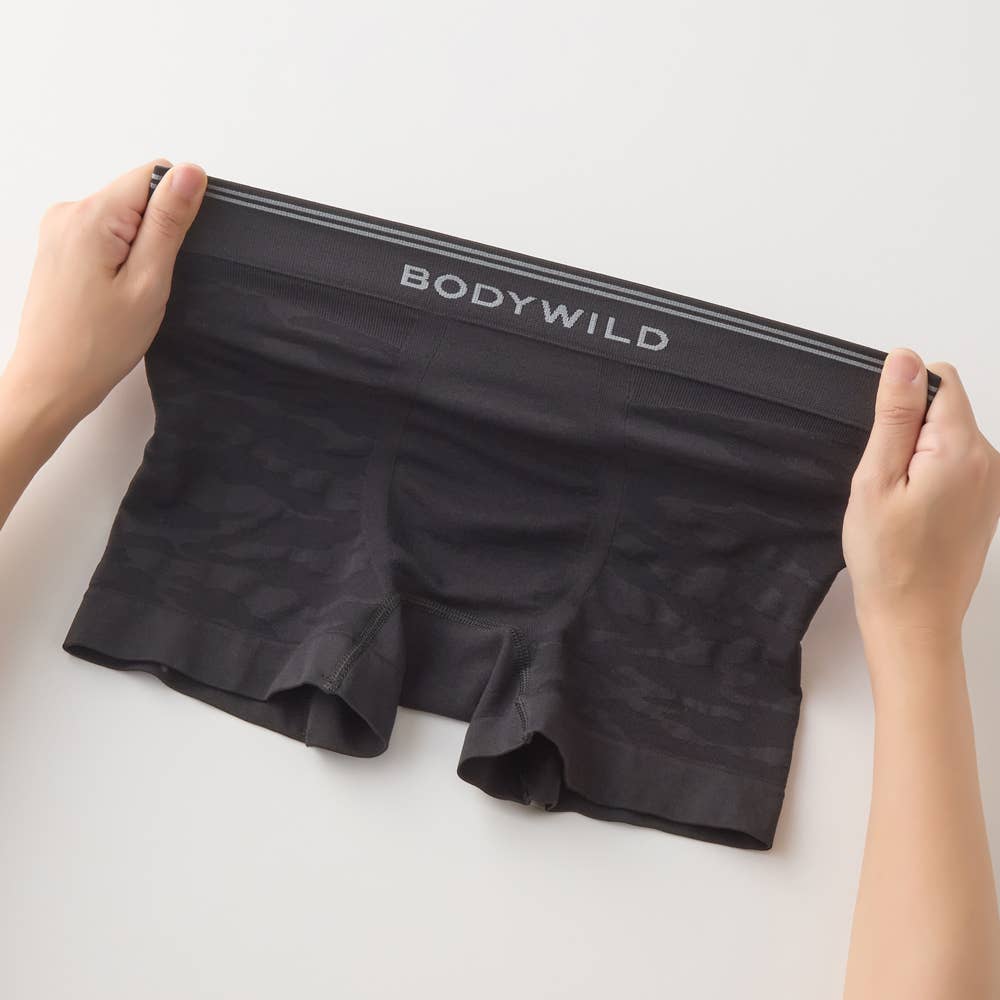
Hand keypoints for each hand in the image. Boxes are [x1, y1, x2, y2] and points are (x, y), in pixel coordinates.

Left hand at [3, 159, 206, 436]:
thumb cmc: (96, 344)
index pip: (152, 176)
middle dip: (155, 236)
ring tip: (128, 293)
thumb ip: (169, 222)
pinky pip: (105, 236)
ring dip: (137, 252)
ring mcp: (59, 230)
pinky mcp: (59, 248)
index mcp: (90, 216)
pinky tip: (114, 294)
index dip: (175, 212)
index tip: (169, 253)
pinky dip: (120, 261)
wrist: (51, 382)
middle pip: (136, 197)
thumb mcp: (148, 282)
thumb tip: (190, 173)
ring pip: (123, 219)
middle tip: (147, 282)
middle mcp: (67, 213)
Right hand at [843, 349, 999, 653]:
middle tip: (887, 483)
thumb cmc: (888, 559)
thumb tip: (904, 358)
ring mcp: (993, 482)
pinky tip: (915, 514)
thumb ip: (893, 415)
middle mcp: (989, 460)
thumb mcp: (875, 480)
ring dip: (917, 457)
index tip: (884, 444)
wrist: (914, 620)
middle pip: (945, 408)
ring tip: (901, 503)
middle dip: (907, 432)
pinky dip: (930, 477)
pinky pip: (956, 464)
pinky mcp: (987, 501)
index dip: (902, 401)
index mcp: (961, 449)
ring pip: (948, 437)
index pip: (939, 379)